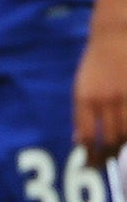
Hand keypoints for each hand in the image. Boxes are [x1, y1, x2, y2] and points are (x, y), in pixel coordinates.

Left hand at [75, 22, 126, 158]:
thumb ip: (81, 115)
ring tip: (123, 158)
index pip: (87, 136)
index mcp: (85, 98)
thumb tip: (78, 141)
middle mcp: (106, 99)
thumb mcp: (81, 87)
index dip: (91, 155)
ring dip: (126, 148)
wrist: (114, 34)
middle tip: (113, 167)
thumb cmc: (96, 65)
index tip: (92, 166)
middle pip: (112, 138)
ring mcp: (126, 95)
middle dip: (112, 156)